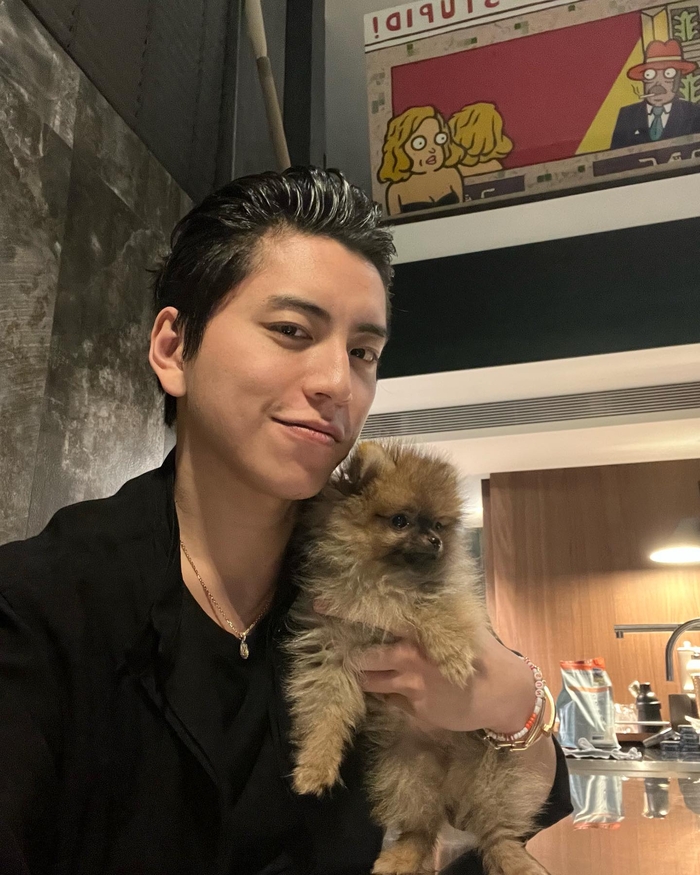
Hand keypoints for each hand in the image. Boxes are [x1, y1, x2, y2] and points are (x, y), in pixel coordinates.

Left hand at [313, 602, 536, 733]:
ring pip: (369, 681)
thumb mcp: (456, 628)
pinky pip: (388, 700)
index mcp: (418, 630)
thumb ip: (427, 620)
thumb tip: (402, 604)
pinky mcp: (415, 708)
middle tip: (341, 650)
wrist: (503, 693)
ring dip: (363, 677)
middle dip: (350, 656)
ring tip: (363, 671)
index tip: (319, 604)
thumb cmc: (479, 653)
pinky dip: (386, 694)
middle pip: (362, 657)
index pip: (374, 615)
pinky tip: (396, 690)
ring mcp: (411, 684)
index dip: (344, 611)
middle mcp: (410, 655)